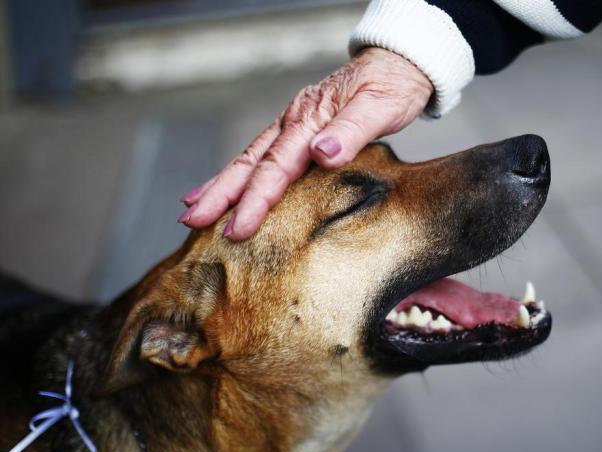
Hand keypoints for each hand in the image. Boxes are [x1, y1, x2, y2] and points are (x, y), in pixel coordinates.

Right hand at [178, 47, 432, 239]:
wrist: (398, 63)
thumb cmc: (393, 86)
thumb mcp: (381, 106)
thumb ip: (352, 130)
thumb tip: (322, 152)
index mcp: (309, 119)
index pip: (276, 165)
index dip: (256, 199)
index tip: (238, 227)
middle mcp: (294, 122)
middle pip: (250, 162)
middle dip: (220, 194)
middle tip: (191, 221)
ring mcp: (292, 125)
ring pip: (249, 159)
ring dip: (221, 186)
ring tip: (193, 208)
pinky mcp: (297, 130)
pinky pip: (262, 155)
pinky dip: (240, 173)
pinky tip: (224, 186)